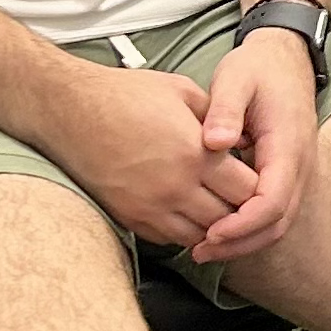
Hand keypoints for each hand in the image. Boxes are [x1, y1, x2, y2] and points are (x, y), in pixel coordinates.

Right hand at [42, 63, 257, 249]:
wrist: (70, 111)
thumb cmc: (127, 95)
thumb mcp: (183, 91)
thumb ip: (219, 117)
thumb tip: (243, 139)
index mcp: (195, 153)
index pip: (249, 190)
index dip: (260, 185)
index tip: (256, 175)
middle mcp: (177, 187)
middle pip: (229, 218)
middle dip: (241, 208)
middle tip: (241, 195)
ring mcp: (151, 207)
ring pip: (201, 236)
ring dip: (214, 224)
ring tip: (217, 206)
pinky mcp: (130, 218)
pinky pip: (170, 239)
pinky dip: (185, 231)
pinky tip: (187, 212)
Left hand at [184, 30, 322, 265]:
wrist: (285, 58)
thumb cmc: (258, 68)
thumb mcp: (236, 79)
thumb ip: (224, 110)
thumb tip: (214, 142)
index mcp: (288, 146)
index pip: (273, 202)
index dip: (242, 224)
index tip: (210, 232)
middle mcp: (300, 166)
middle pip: (278, 224)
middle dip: (240, 244)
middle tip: (200, 251)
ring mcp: (298, 173)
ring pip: (279, 224)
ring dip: (244, 242)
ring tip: (204, 249)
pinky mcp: (287, 176)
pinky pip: (274, 214)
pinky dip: (249, 229)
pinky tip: (219, 230)